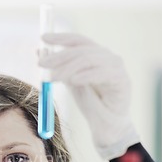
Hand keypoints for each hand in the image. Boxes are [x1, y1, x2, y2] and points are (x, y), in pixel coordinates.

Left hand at [38, 33, 138, 159]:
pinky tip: (73, 80)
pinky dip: (85, 75)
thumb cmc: (90, 102)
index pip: (77, 40)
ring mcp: (116, 66)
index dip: (60, 37)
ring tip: (52, 78)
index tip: (43, 38)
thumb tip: (39, 51)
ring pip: (88, 59)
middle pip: (80, 49)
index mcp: (95, 54)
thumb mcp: (69, 81)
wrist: (106, 124)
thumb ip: (58, 66)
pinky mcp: (122, 80)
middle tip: (41, 64)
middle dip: (58, 56)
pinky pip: (102, 73)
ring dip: (67, 68)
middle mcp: (106, 56)